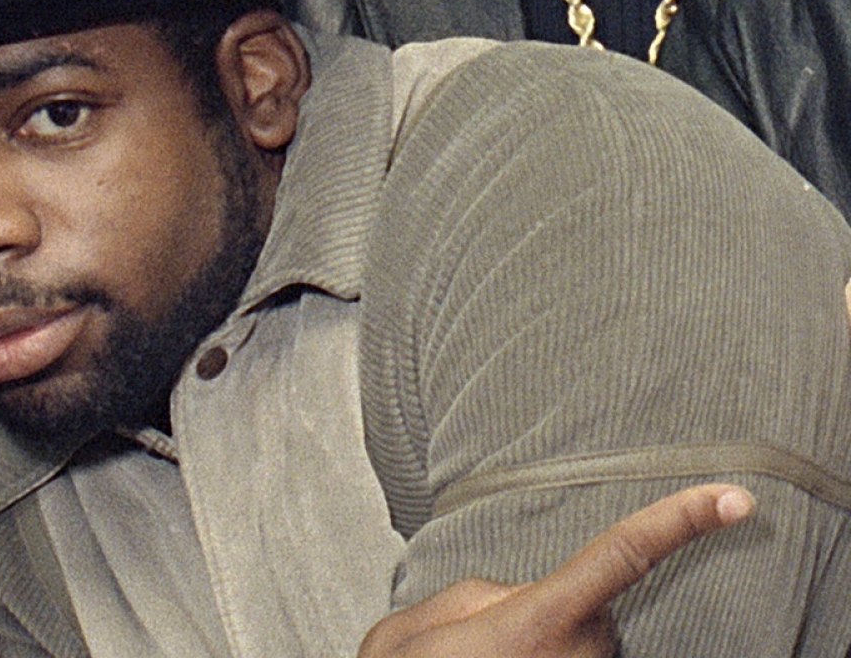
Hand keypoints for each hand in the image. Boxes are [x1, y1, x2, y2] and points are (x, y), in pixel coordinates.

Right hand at [358, 483, 755, 657]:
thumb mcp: (408, 630)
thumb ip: (468, 597)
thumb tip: (510, 602)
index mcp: (538, 624)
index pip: (621, 556)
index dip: (680, 523)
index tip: (734, 501)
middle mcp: (579, 657)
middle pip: (570, 601)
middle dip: (526, 608)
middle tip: (468, 643)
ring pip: (569, 641)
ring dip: (531, 647)